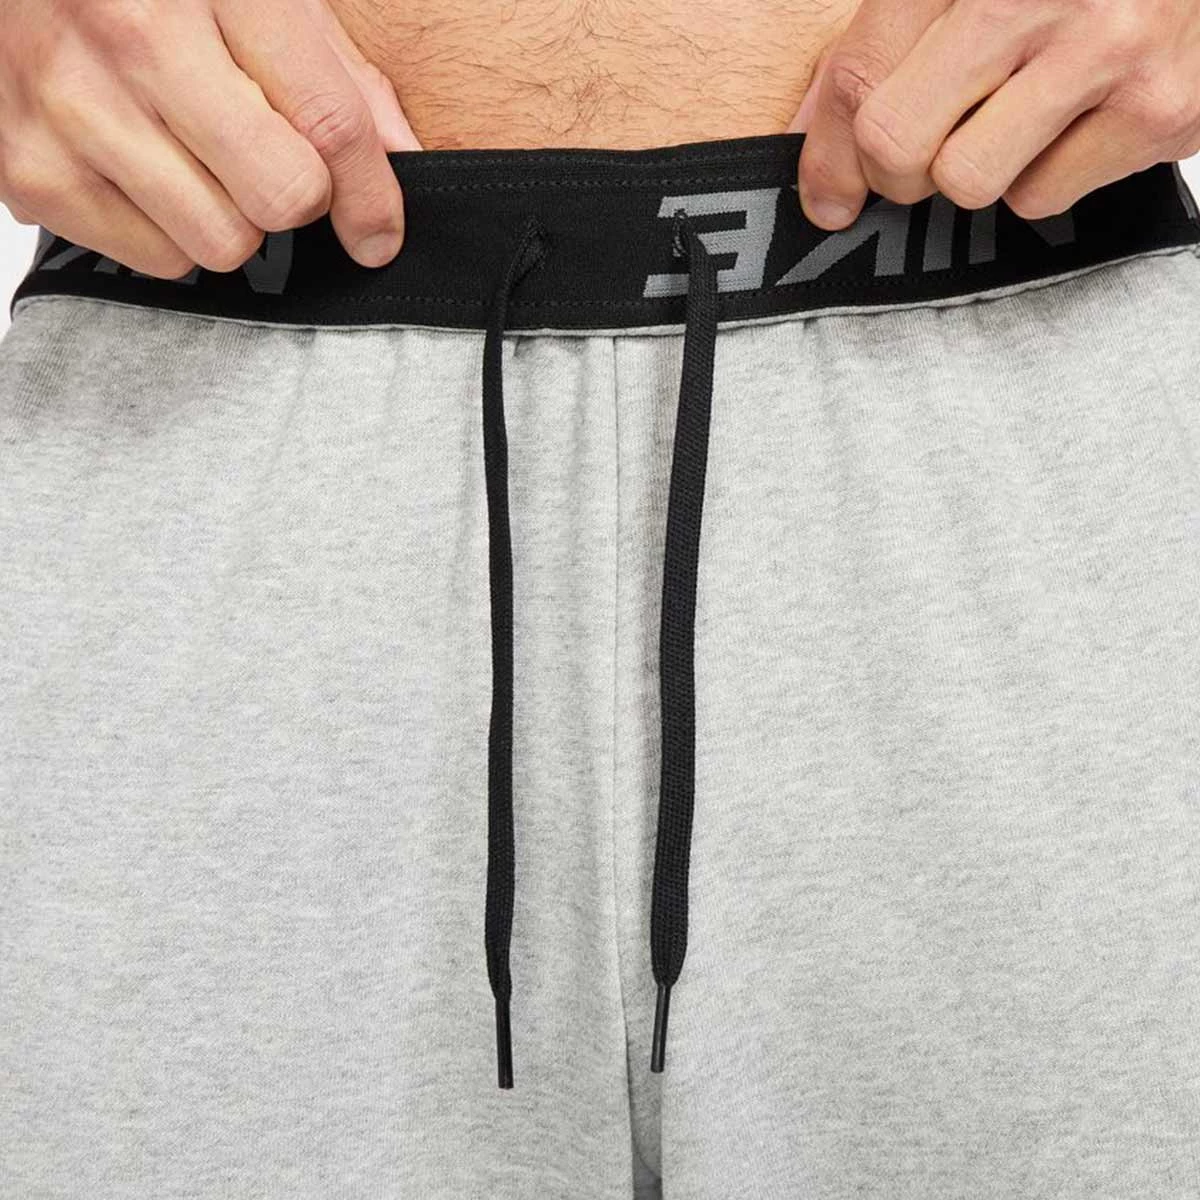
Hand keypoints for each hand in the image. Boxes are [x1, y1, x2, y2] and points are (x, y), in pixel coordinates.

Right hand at [0, 0, 420, 277]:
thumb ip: (335, 72)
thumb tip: (403, 155)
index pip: (329, 122)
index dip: (372, 195)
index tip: (379, 233)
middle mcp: (134, 41)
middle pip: (281, 198)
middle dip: (293, 196)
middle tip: (265, 161)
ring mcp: (74, 111)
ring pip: (222, 245)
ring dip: (231, 219)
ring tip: (195, 159)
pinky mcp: (32, 174)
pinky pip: (159, 261)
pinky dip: (170, 234)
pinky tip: (145, 173)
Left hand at [788, 0, 1199, 229]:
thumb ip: (879, 51)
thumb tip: (817, 174)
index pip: (857, 73)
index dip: (826, 151)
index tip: (830, 191)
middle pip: (896, 142)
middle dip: (897, 169)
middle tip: (931, 145)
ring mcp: (1106, 46)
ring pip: (965, 183)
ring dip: (976, 170)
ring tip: (1018, 116)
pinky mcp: (1159, 108)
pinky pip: (1040, 197)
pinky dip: (1045, 175)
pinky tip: (1076, 119)